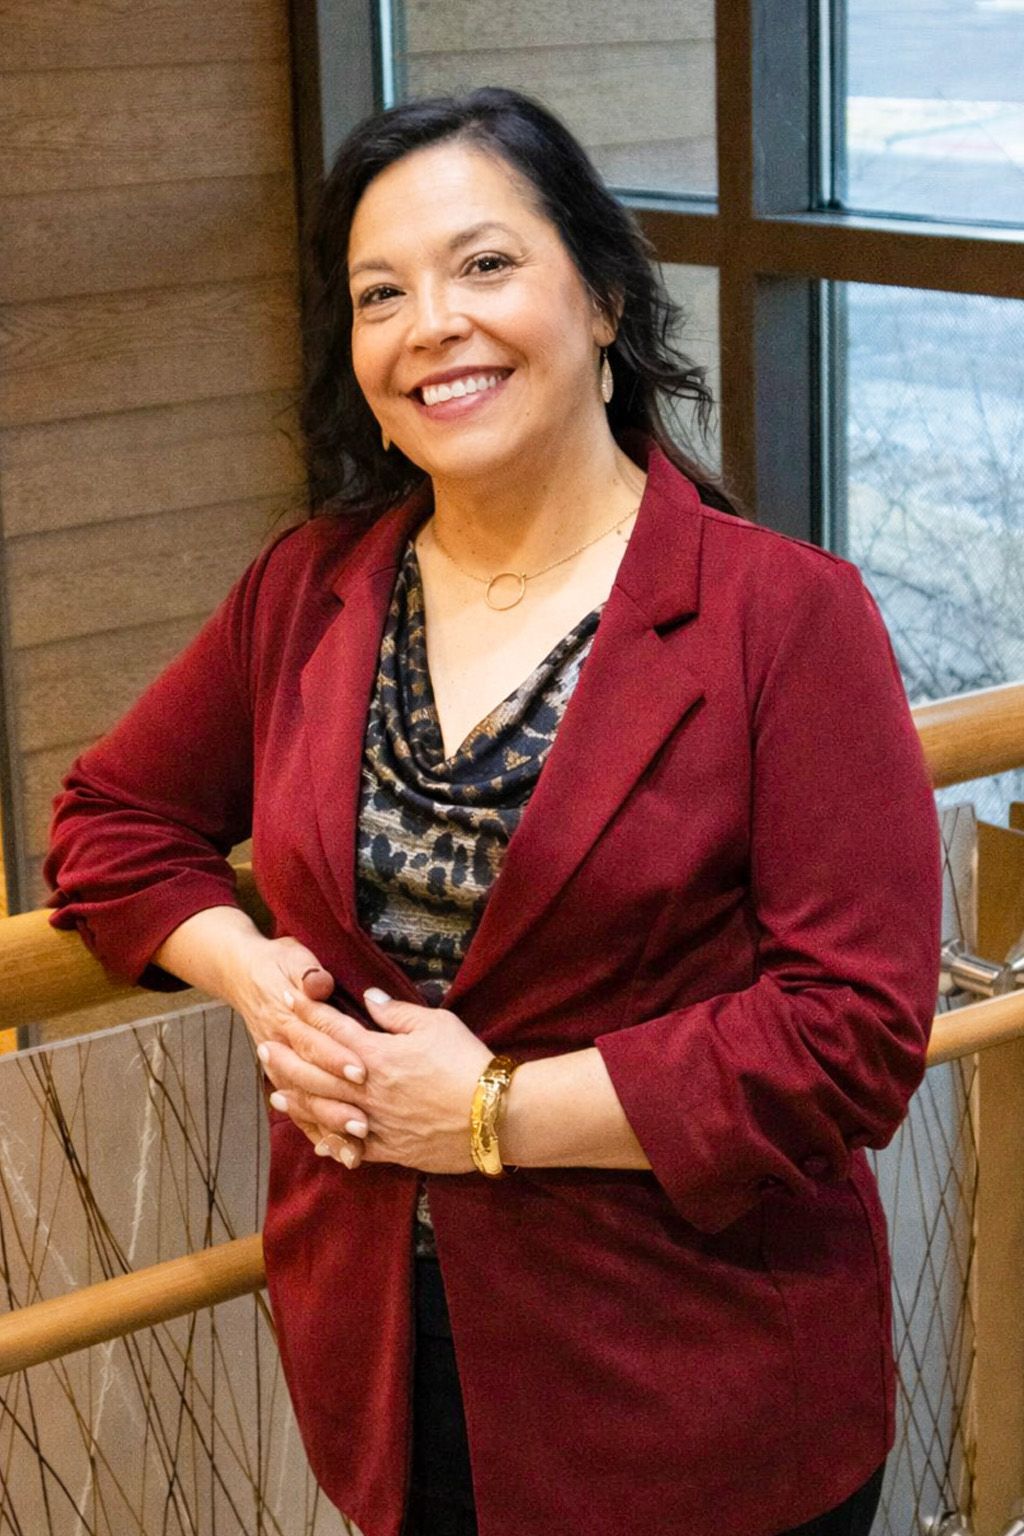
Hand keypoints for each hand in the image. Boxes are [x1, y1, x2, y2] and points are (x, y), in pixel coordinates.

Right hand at [224, 934, 368, 1155]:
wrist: (244, 974)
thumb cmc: (280, 964)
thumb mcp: (294, 958)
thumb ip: (308, 972)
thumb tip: (319, 982)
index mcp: (288, 1017)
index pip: (314, 1040)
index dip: (336, 1056)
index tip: (362, 1070)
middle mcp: (283, 1048)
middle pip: (310, 1081)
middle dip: (338, 1102)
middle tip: (365, 1121)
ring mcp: (282, 1069)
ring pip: (304, 1105)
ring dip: (329, 1127)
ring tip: (355, 1149)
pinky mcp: (286, 1082)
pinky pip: (300, 1114)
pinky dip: (317, 1134)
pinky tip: (337, 1154)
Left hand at [256, 987, 493, 1173]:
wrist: (494, 1115)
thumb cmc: (468, 1062)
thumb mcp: (436, 1024)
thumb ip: (396, 1012)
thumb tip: (368, 998)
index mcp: (377, 1054)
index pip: (332, 1028)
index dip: (307, 1012)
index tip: (288, 999)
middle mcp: (367, 1089)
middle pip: (315, 1072)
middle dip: (287, 1058)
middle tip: (263, 1049)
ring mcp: (375, 1122)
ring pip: (324, 1112)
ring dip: (298, 1102)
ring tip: (276, 1095)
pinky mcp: (390, 1148)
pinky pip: (351, 1148)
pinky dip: (331, 1143)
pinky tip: (317, 1140)